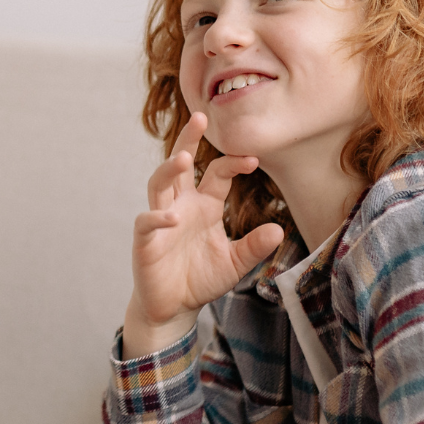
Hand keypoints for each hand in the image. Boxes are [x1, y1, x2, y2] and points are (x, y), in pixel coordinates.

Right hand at [123, 112, 283, 357]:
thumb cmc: (200, 279)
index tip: (253, 158)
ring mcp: (161, 220)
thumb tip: (277, 229)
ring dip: (169, 169)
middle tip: (200, 116)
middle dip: (188, 139)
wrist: (173, 308)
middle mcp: (181, 205)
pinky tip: (172, 217)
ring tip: (183, 158)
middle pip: (180, 164)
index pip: (217, 173)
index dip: (233, 163)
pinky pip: (148, 222)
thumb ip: (253, 246)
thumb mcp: (235, 263)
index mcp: (204, 205)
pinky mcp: (145, 240)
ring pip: (159, 184)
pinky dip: (158, 218)